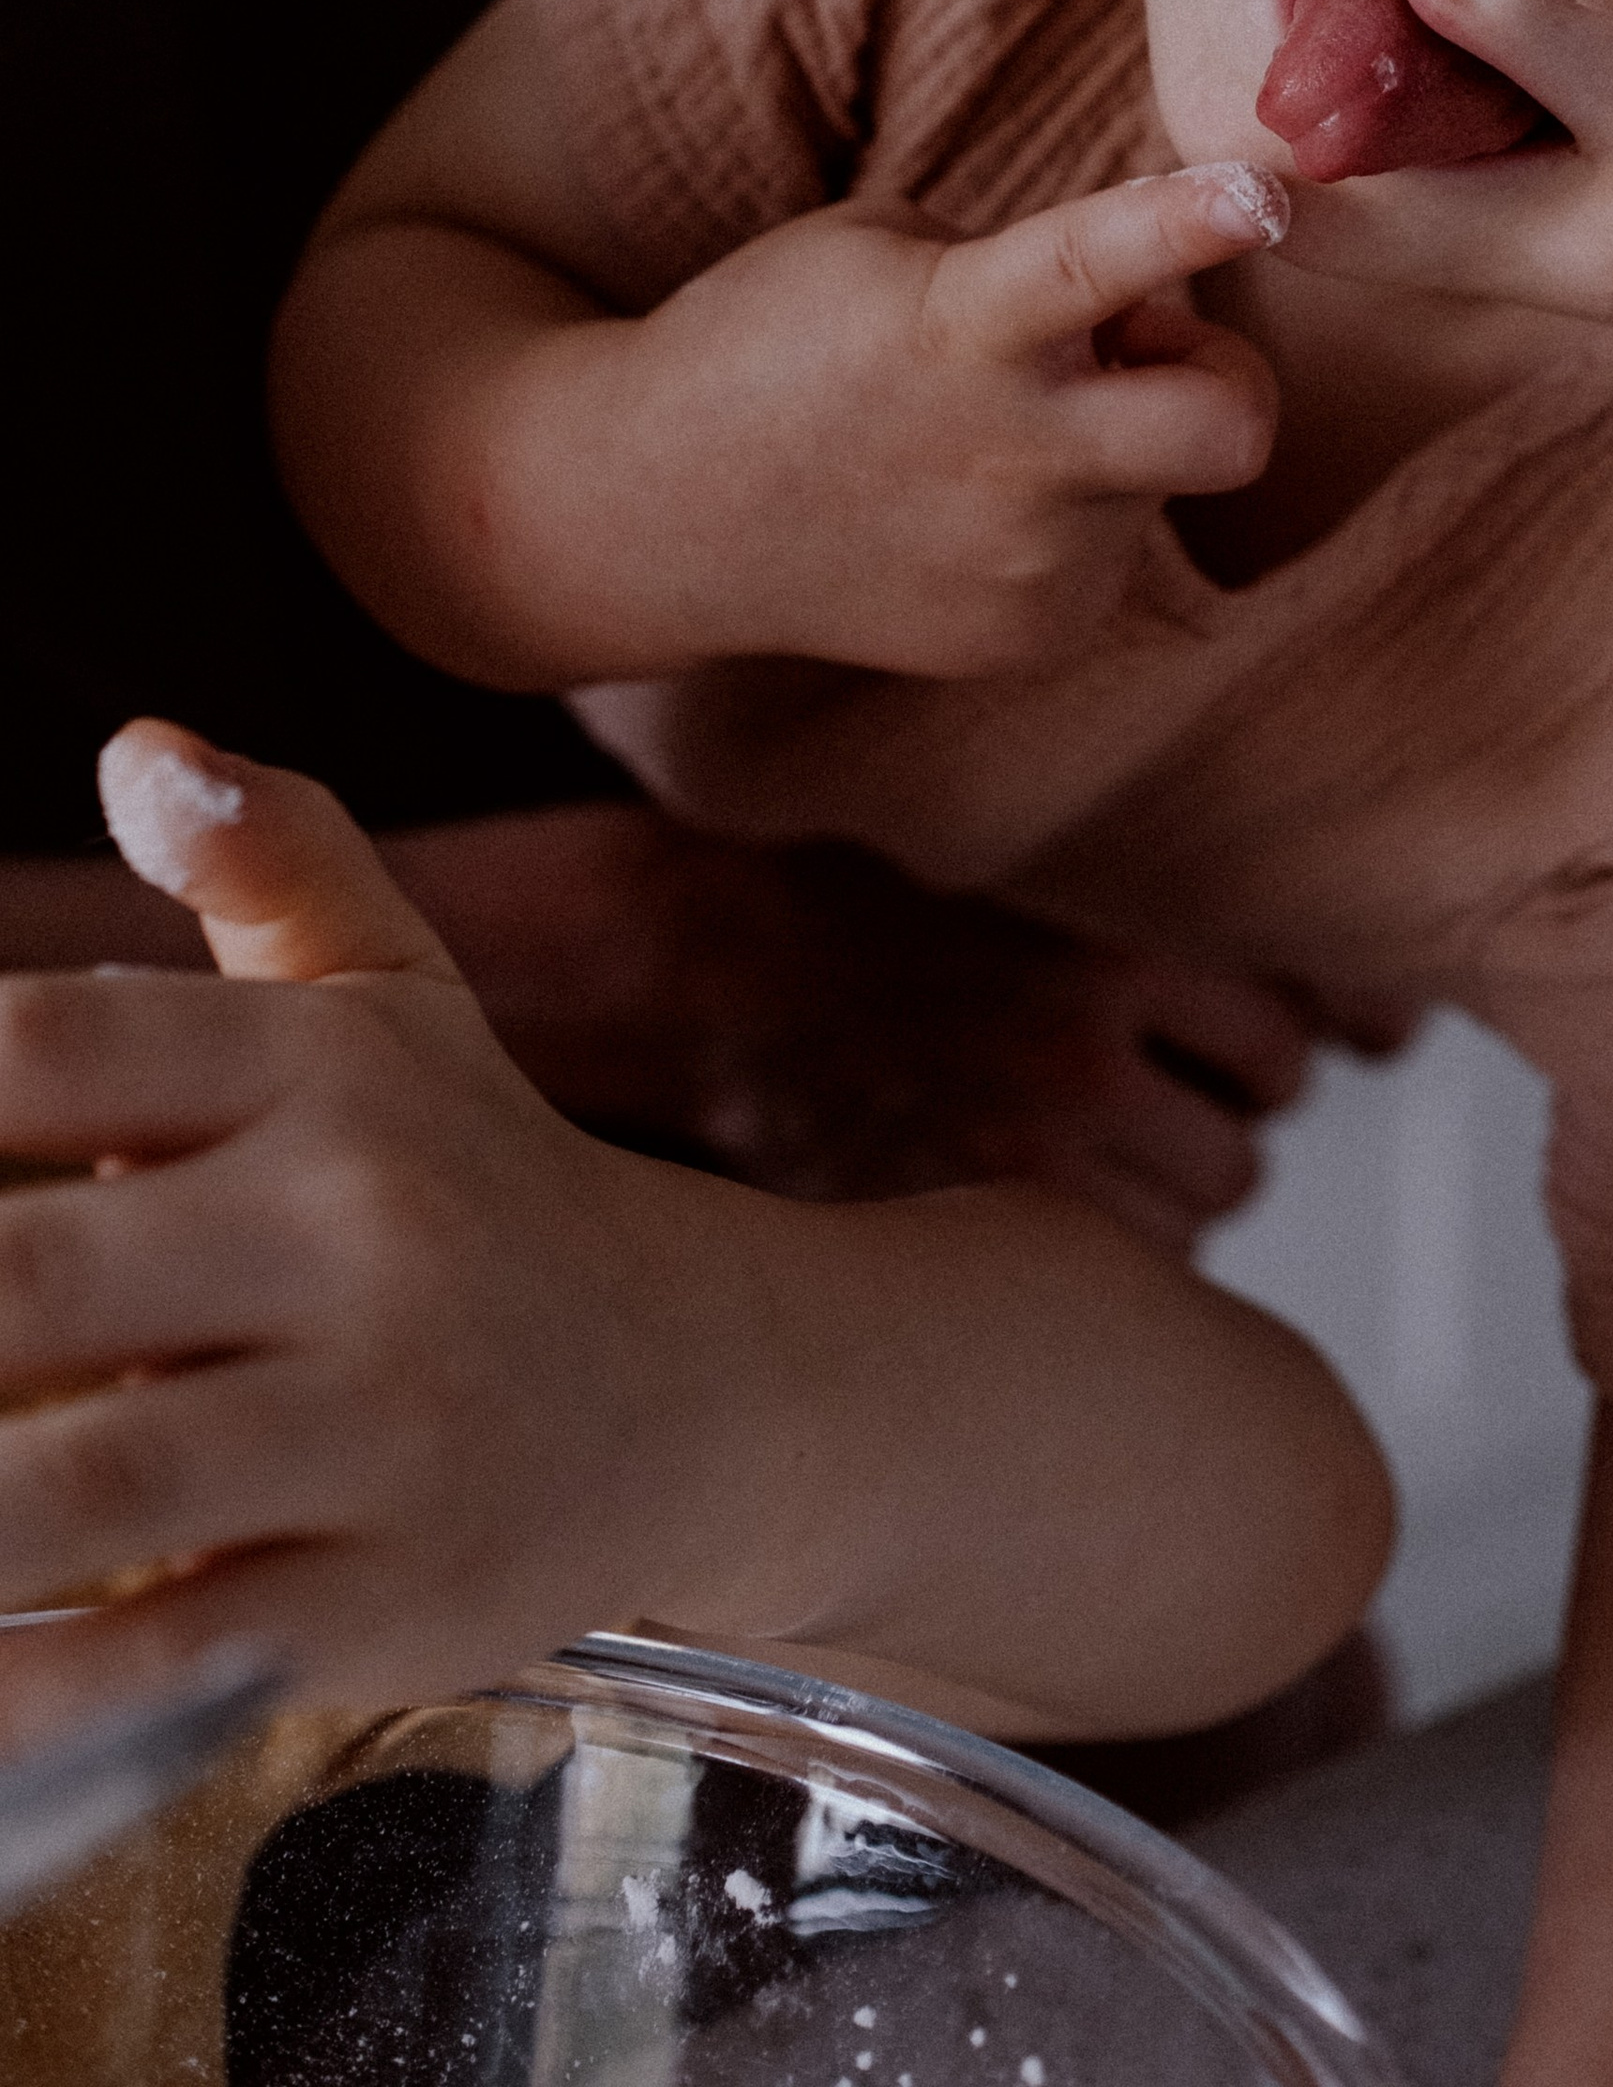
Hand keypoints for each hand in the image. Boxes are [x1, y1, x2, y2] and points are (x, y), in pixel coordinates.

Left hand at [0, 721, 1395, 1750]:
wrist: (708, 1384)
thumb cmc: (477, 1182)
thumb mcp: (394, 1002)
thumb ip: (269, 864)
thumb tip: (137, 748)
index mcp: (325, 1068)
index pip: (53, 1047)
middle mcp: (357, 1227)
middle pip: (26, 1275)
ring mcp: (378, 1420)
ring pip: (84, 1484)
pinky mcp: (388, 1591)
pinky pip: (165, 1661)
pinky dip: (30, 1700)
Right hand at [398, 808, 1315, 1248]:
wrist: (687, 962)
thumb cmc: (864, 884)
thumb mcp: (1042, 846)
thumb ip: (1202, 900)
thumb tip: (1390, 1026)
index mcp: (1112, 914)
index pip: (1311, 1001)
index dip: (1273, 1008)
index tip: (1228, 1008)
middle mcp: (1085, 1031)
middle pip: (1271, 1096)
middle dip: (1225, 1085)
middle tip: (1136, 1059)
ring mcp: (1029, 1144)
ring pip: (1219, 1189)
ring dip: (1178, 1166)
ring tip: (1079, 1121)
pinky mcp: (979, 1227)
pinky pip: (1143, 1264)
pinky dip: (1119, 1237)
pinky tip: (1044, 1188)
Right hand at [459, 159, 1291, 686]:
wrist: (653, 516)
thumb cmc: (776, 344)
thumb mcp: (888, 249)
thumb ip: (1034, 268)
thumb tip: (1154, 326)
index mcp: (960, 326)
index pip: (1095, 265)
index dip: (1189, 224)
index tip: (1266, 192)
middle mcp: (1010, 456)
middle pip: (1228, 430)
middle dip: (1233, 378)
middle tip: (1154, 347)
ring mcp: (1021, 563)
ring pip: (1160, 477)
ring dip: (1117, 434)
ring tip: (993, 423)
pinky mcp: (1024, 635)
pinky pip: (1110, 547)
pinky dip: (1072, 509)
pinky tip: (967, 500)